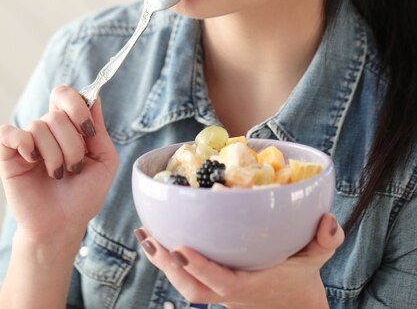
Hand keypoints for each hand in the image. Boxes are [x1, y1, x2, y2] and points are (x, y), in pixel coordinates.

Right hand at [0, 86, 117, 247]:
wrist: (62, 226)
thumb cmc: (83, 196)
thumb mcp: (104, 161)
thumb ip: (99, 128)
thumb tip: (94, 97)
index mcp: (69, 127)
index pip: (66, 96)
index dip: (77, 106)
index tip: (88, 130)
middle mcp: (47, 131)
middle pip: (57, 114)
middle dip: (72, 143)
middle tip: (75, 167)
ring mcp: (27, 142)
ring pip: (40, 126)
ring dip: (55, 154)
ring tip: (58, 174)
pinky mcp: (9, 156)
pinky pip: (9, 133)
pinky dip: (24, 143)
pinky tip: (34, 160)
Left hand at [135, 213, 343, 308]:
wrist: (295, 308)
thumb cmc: (303, 278)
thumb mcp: (318, 257)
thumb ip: (326, 240)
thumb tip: (328, 220)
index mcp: (250, 286)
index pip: (221, 280)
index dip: (200, 266)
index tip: (180, 247)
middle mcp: (229, 292)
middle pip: (191, 287)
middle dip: (168, 265)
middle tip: (150, 237)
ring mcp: (219, 292)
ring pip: (184, 286)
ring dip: (162, 263)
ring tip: (144, 236)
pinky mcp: (214, 287)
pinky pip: (187, 279)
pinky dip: (170, 263)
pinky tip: (158, 241)